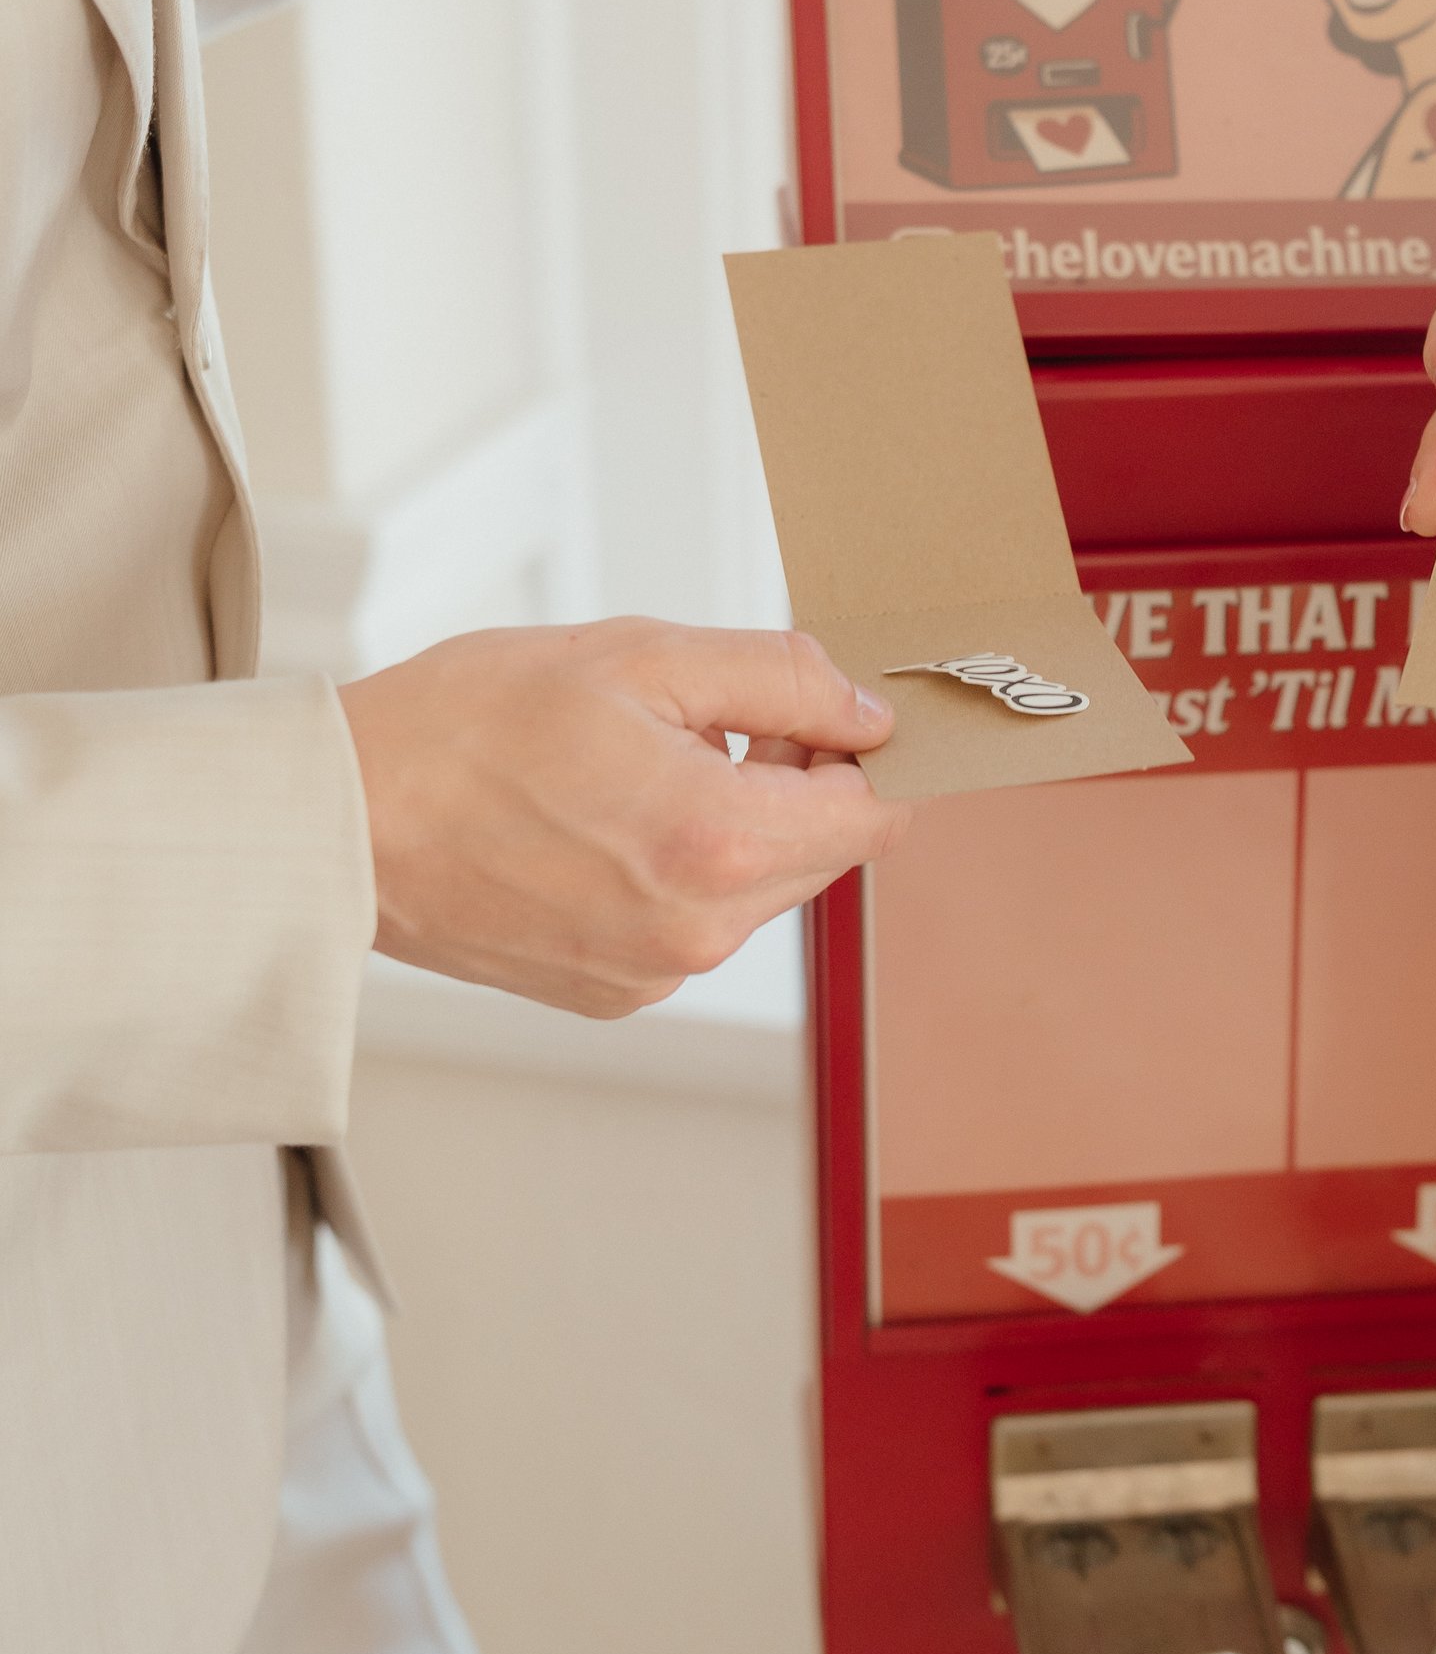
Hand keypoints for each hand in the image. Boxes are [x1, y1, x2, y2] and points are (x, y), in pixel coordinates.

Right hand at [341, 620, 905, 1017]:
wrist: (343, 821)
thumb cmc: (467, 725)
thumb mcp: (640, 657)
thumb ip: (780, 679)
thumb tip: (867, 713)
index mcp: (718, 843)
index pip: (873, 813)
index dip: (857, 751)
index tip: (810, 714)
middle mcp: (701, 932)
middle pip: (822, 854)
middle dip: (792, 785)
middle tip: (703, 723)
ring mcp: (656, 976)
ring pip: (758, 891)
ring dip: (733, 828)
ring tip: (634, 771)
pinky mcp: (614, 996)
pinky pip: (693, 926)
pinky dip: (676, 874)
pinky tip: (600, 826)